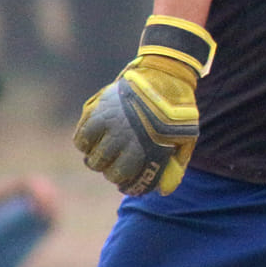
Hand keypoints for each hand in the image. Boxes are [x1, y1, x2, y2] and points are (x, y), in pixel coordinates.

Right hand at [72, 18, 214, 195]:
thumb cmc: (176, 111)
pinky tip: (95, 140)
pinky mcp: (96, 110)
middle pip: (108, 171)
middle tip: (118, 165)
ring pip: (92, 158)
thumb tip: (162, 191)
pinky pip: (80, 139)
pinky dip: (85, 144)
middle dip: (113, 172)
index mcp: (146, 147)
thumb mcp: (185, 139)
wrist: (164, 75)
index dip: (128, 185)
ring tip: (107, 152)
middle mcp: (125, 138)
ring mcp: (109, 123)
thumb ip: (175, 165)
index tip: (129, 182)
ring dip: (98, 160)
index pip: (127, 180)